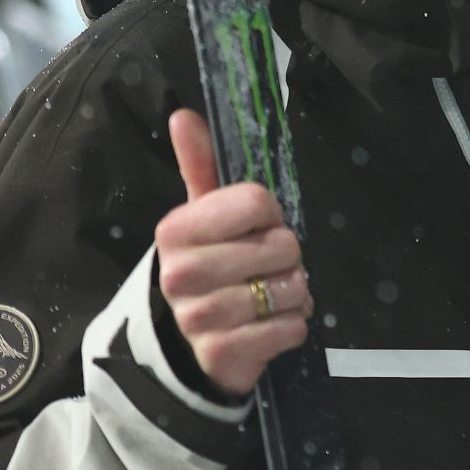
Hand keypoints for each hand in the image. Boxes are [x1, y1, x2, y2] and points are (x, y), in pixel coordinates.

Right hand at [156, 109, 312, 396]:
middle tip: (268, 267)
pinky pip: (288, 330)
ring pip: (287, 291)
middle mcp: (179, 273)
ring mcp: (197, 318)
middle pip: (280, 246)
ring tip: (273, 296)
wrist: (187, 344)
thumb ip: (199, 164)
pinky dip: (293, 326)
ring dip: (295, 294)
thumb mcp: (203, 215)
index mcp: (175, 230)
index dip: (269, 214)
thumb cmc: (209, 266)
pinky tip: (272, 325)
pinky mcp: (220, 355)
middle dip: (288, 258)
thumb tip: (184, 114)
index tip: (256, 227)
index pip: (255, 201)